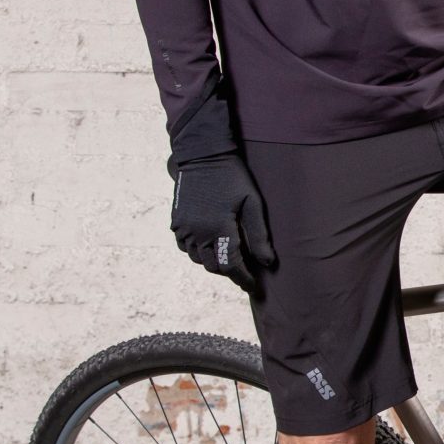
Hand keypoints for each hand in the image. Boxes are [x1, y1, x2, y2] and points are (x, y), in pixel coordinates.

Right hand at [167, 151, 276, 292]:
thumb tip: (267, 263)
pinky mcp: (176, 223)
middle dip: (231, 272)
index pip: (232, 267)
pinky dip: (198, 253)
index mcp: (219, 229)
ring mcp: (184, 228)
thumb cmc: (233, 178)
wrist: (203, 156)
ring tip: (229, 257)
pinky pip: (186, 248)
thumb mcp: (252, 204)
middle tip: (245, 270)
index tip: (254, 287)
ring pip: (199, 260)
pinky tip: (210, 246)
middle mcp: (198, 233)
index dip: (244, 279)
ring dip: (214, 263)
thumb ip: (259, 235)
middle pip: (214, 267)